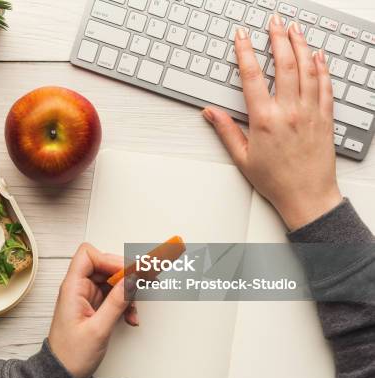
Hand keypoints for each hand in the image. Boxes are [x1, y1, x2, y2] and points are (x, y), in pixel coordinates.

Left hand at [48, 243, 137, 377]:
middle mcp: (78, 288)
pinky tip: (130, 316)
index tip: (128, 271)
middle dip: (125, 275)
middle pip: (104, 266)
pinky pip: (113, 295)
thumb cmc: (71, 355)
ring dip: (127, 292)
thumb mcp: (98, 329)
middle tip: (144, 282)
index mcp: (72, 288)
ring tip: (134, 309)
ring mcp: (86, 296)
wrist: (63, 374)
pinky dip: (124, 303)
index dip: (109, 259)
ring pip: (112, 281)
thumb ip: (116, 302)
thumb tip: (132, 280)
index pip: (88, 256)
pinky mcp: (94, 306)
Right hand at [203, 16, 341, 230]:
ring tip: (295, 29)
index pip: (253, 76)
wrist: (307, 197)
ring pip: (308, 70)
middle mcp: (290, 111)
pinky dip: (322, 67)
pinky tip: (319, 56)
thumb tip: (210, 113)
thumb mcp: (242, 157)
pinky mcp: (326, 118)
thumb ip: (225, 131)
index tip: (242, 37)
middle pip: (285, 64)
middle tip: (274, 22)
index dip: (245, 52)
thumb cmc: (276, 180)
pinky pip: (326, 86)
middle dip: (278, 38)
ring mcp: (310, 112)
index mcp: (265, 120)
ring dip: (301, 45)